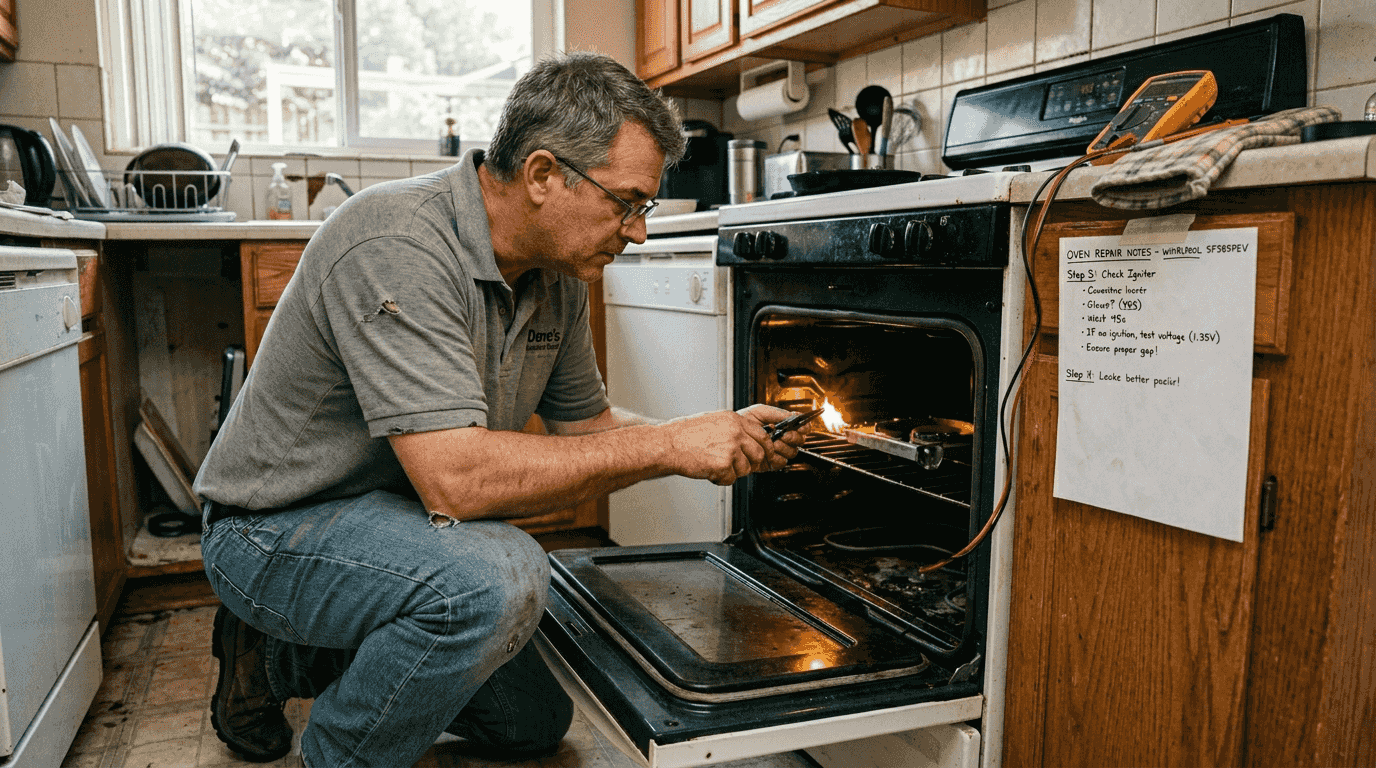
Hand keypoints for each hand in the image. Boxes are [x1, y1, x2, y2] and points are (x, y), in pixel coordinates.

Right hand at [663, 404, 802, 485]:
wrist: (668, 445)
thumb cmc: (685, 434)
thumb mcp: (714, 421)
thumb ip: (733, 428)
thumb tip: (749, 439)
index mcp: (734, 419)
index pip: (763, 433)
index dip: (768, 447)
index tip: (770, 453)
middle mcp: (735, 431)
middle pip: (761, 452)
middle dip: (754, 463)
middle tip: (741, 466)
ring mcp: (731, 447)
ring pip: (747, 467)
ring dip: (735, 471)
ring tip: (717, 465)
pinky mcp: (724, 463)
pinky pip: (732, 478)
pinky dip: (721, 479)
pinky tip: (709, 470)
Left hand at [739, 403, 806, 469]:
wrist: (730, 434)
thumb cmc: (743, 421)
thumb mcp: (760, 412)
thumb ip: (778, 413)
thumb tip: (794, 416)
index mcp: (783, 426)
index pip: (802, 427)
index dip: (804, 427)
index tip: (801, 427)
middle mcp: (783, 439)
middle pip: (800, 441)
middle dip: (793, 437)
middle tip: (783, 434)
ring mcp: (778, 451)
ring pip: (792, 452)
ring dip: (783, 447)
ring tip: (772, 441)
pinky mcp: (771, 463)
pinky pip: (781, 462)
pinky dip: (775, 457)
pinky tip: (768, 451)